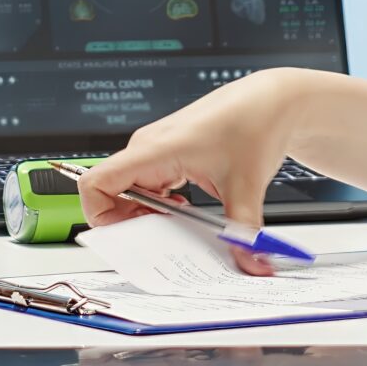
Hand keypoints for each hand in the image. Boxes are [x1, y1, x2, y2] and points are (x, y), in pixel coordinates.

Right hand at [75, 70, 305, 274]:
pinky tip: (185, 213)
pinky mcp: (167, 154)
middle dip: (129, 225)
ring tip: (176, 229)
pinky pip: (147, 185)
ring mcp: (156, 151)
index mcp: (154, 150)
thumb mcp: (247, 187)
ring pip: (129, 192)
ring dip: (146, 216)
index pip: (96, 183)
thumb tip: (251, 266)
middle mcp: (147, 148)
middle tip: (160, 244)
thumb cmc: (253, 123)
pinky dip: (160, 206)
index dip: (100, 217)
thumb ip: (244, 233)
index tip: (127, 239)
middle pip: (111, 194)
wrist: (270, 100)